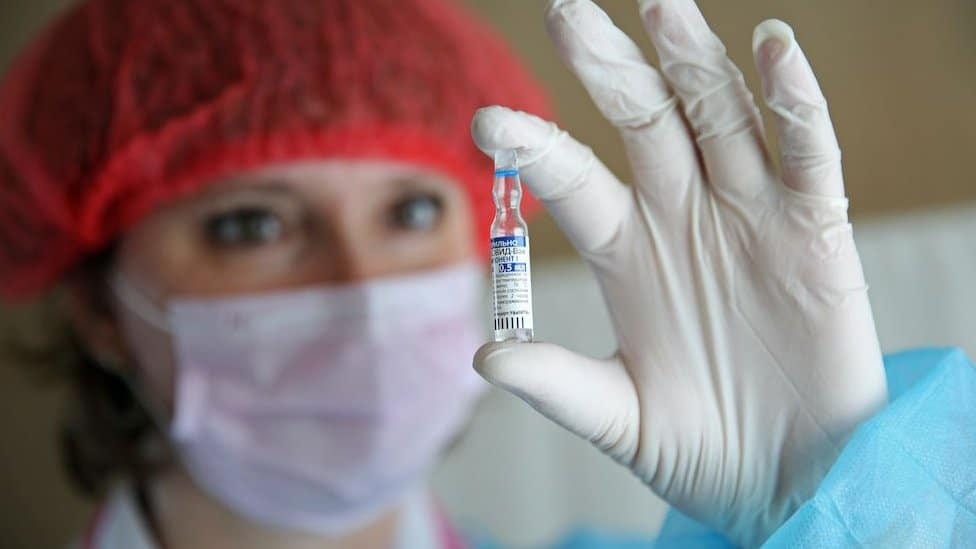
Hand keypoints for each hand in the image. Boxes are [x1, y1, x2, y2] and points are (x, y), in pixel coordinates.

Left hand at [471, 1, 886, 544]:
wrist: (785, 479)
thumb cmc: (697, 447)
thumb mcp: (619, 417)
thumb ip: (559, 384)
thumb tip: (485, 358)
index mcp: (624, 250)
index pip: (573, 179)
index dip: (536, 148)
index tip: (488, 122)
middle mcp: (681, 216)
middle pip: (642, 121)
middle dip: (610, 68)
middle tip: (568, 14)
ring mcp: (748, 214)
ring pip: (719, 119)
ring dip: (694, 64)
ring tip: (663, 10)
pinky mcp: (815, 230)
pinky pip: (807, 155)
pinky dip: (795, 106)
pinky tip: (773, 53)